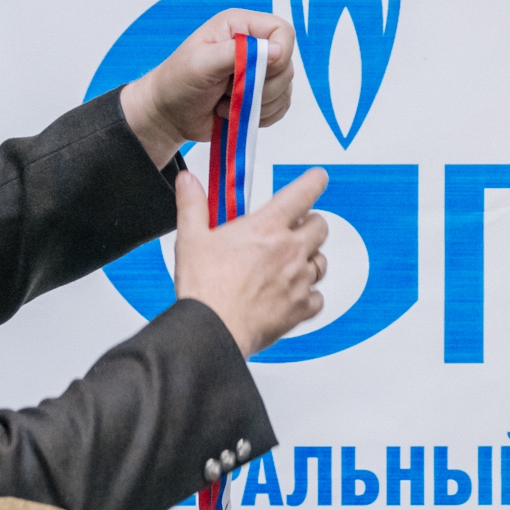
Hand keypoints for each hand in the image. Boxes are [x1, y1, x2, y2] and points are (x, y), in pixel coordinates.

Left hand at [120, 10, 297, 165]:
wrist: (169, 114)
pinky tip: (234, 113)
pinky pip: (280, 109)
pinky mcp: (262, 98)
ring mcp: (260, 74)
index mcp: (240, 27)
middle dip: (260, 87)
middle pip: (286, 66)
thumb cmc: (177, 82)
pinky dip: (260, 117)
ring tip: (225, 102)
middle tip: (228, 90)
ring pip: (285, 91)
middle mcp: (255, 48)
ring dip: (256, 105)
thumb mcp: (202, 62)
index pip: (282, 32)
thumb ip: (239, 53)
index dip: (279, 53)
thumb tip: (276, 49)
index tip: (258, 71)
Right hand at [173, 167, 328, 355]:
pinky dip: (310, 295)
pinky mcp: (299, 309)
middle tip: (298, 227)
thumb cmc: (206, 289)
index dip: (314, 182)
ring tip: (293, 261)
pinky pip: (318, 298)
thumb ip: (193, 205)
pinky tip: (295, 294)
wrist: (212, 329)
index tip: (317, 179)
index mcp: (266, 228)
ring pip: (321, 262)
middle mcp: (288, 252)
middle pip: (320, 227)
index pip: (302, 194)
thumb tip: (188, 183)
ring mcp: (297, 281)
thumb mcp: (191, 239)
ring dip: (311, 258)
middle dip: (311, 224)